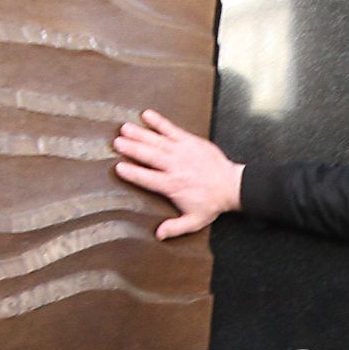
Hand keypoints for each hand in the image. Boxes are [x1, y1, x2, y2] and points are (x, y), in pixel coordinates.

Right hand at [114, 109, 243, 238]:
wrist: (232, 186)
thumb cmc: (212, 203)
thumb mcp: (194, 220)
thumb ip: (175, 228)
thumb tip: (158, 235)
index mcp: (172, 186)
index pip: (148, 178)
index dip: (133, 173)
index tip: (119, 167)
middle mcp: (175, 167)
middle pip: (149, 156)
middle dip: (132, 148)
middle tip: (116, 143)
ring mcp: (182, 151)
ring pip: (157, 141)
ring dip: (140, 134)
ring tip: (124, 128)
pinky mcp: (190, 141)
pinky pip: (172, 129)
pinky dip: (159, 122)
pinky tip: (146, 115)